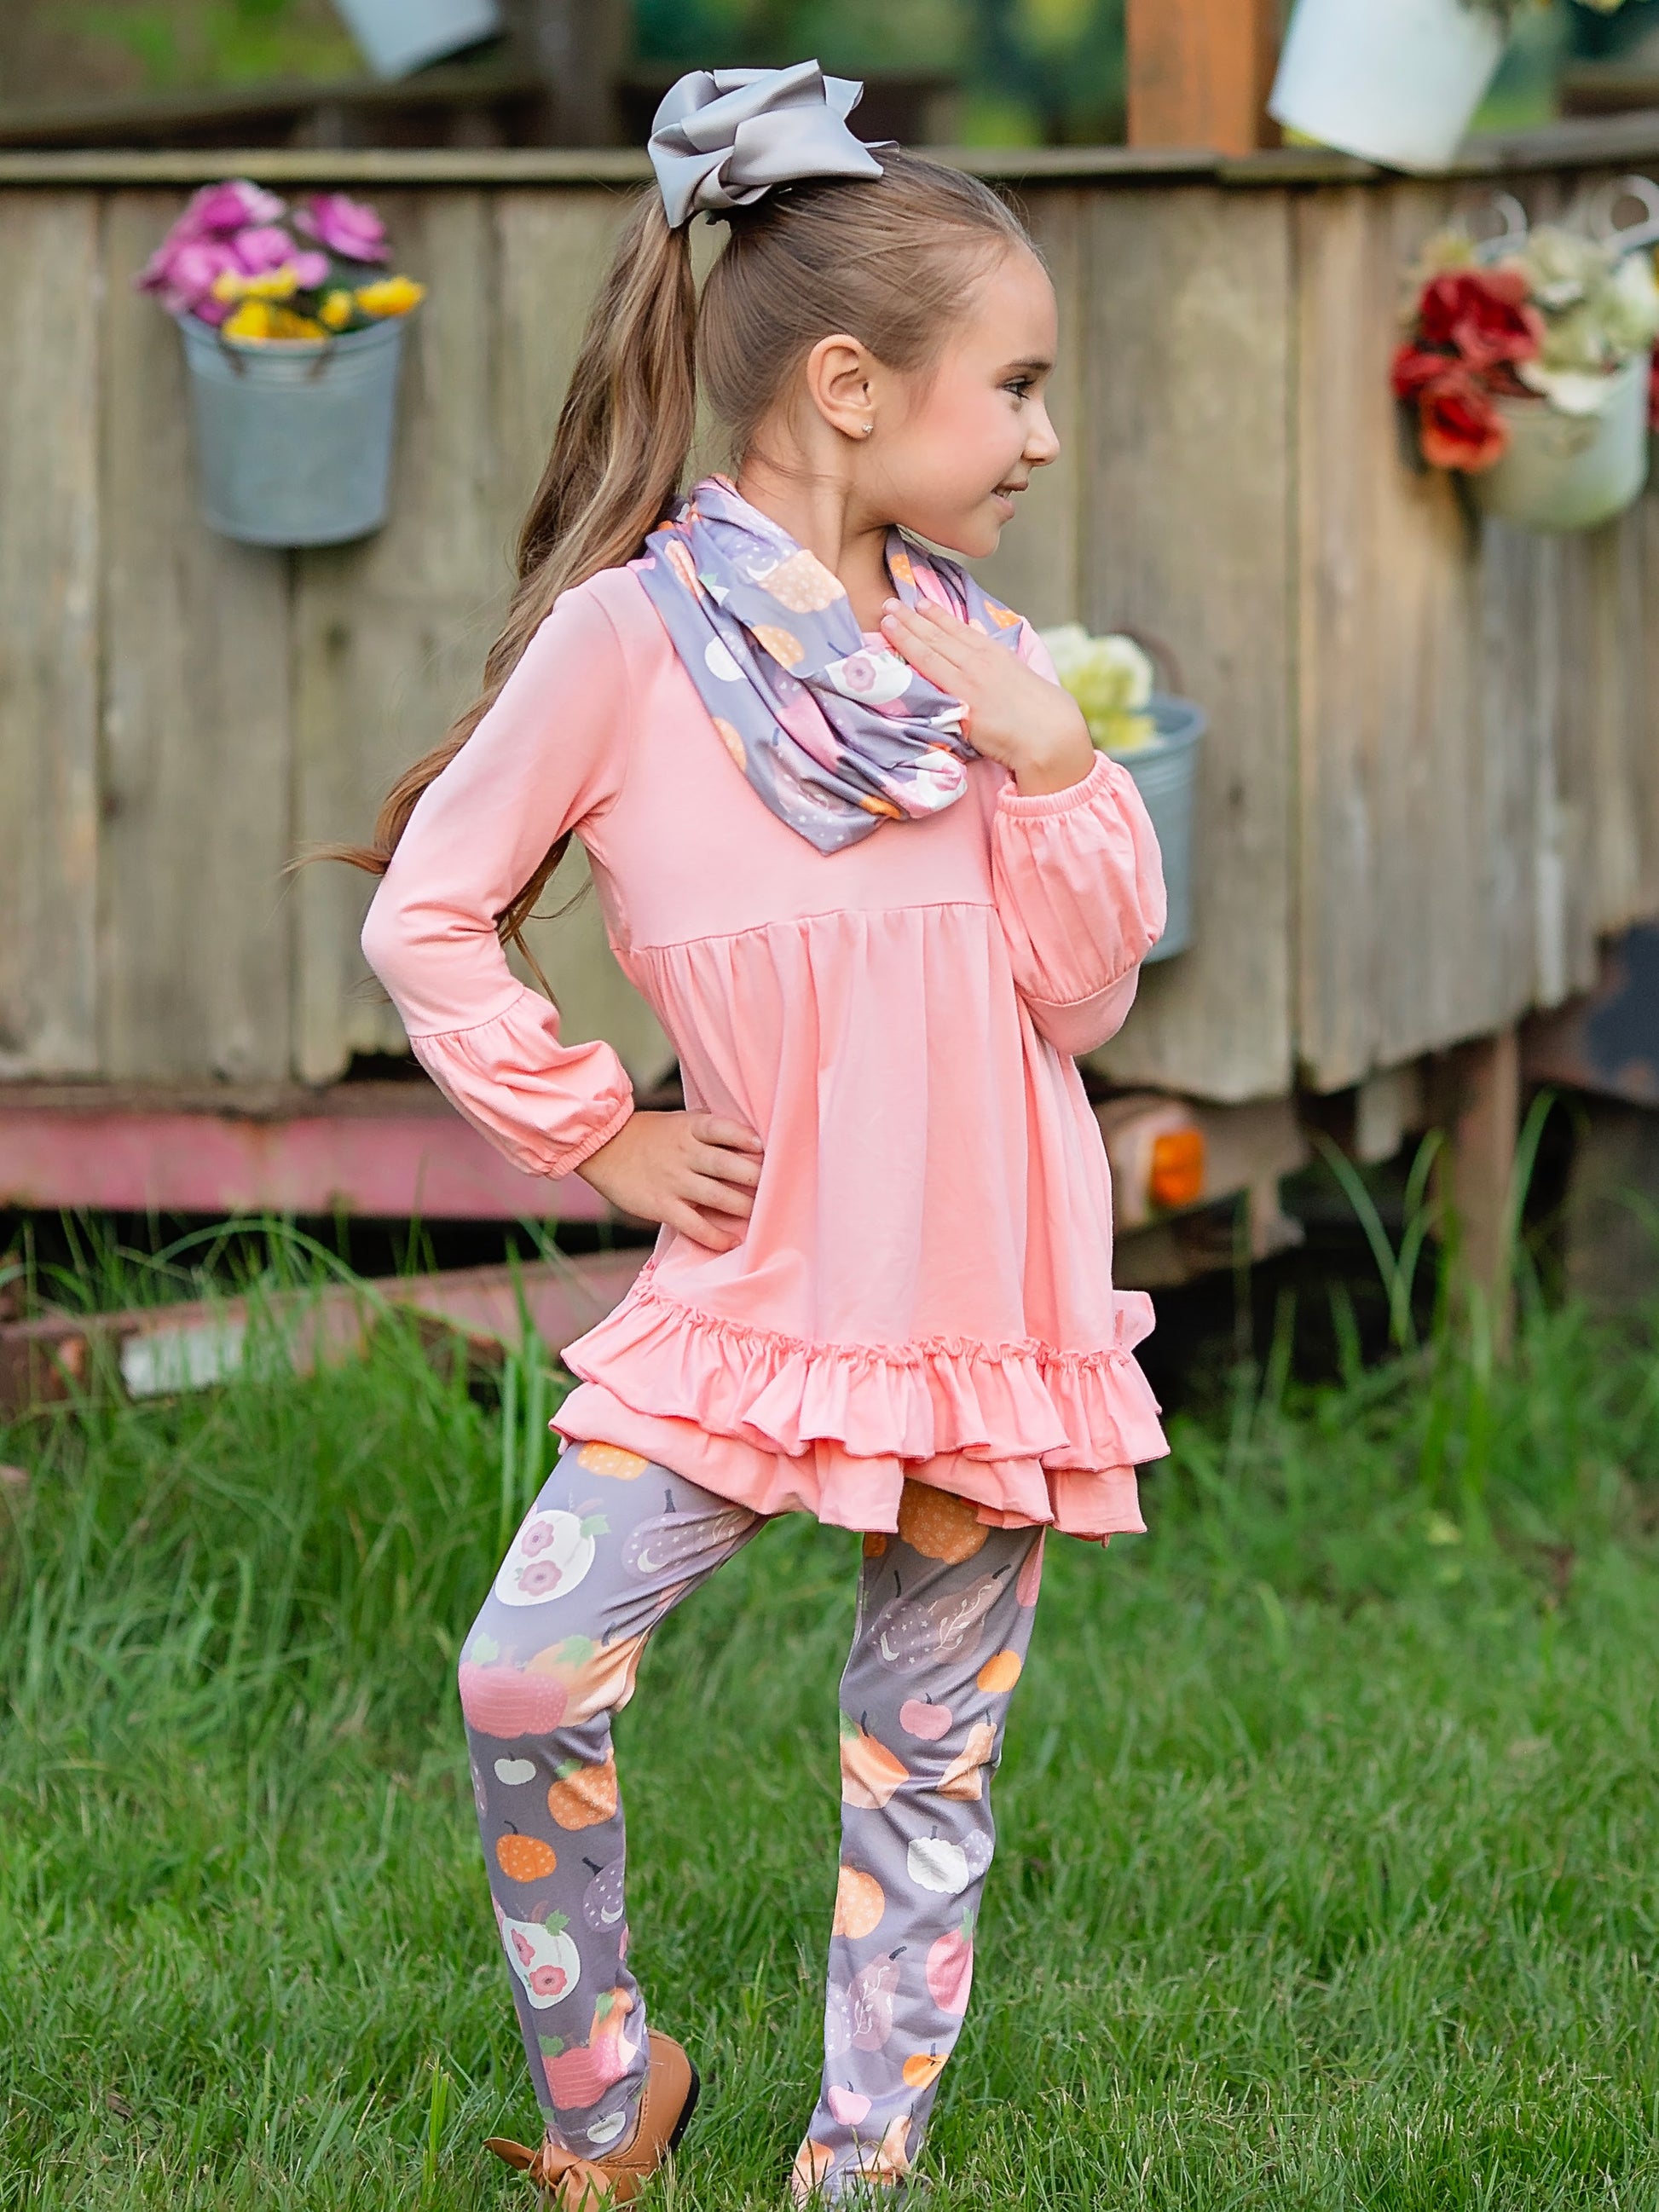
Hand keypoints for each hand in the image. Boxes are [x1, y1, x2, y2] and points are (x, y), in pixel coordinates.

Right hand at [578, 1110, 763, 1252]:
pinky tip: (732, 1241)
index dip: (744, 1137)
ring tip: (763, 1215)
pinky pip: (694, 1225)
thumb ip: (709, 1129)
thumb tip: (750, 1138)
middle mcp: (684, 1153)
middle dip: (755, 1178)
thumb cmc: (649, 1135)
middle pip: (726, 1165)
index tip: (763, 1147)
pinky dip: (715, 1236)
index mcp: (690, 1129)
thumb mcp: (679, 1122)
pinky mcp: (662, 1206)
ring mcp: (673, 1181)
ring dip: (743, 1207)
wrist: (603, 1148)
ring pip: (717, 1196)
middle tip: (777, 1188)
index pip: (721, 1128)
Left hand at [879, 599, 1095, 796]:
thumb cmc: (1043, 713)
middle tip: (889, 602)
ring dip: (906, 633)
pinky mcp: (961, 705)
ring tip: (886, 618)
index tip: (919, 602)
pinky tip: (896, 654)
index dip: (936, 615)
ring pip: (930, 652)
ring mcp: (968, 683)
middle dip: (912, 618)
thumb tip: (979, 637)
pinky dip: (913, 663)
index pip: (959, 629)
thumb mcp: (1021, 675)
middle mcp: (979, 663)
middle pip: (938, 636)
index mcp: (996, 654)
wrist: (1050, 736)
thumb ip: (998, 658)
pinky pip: (931, 680)